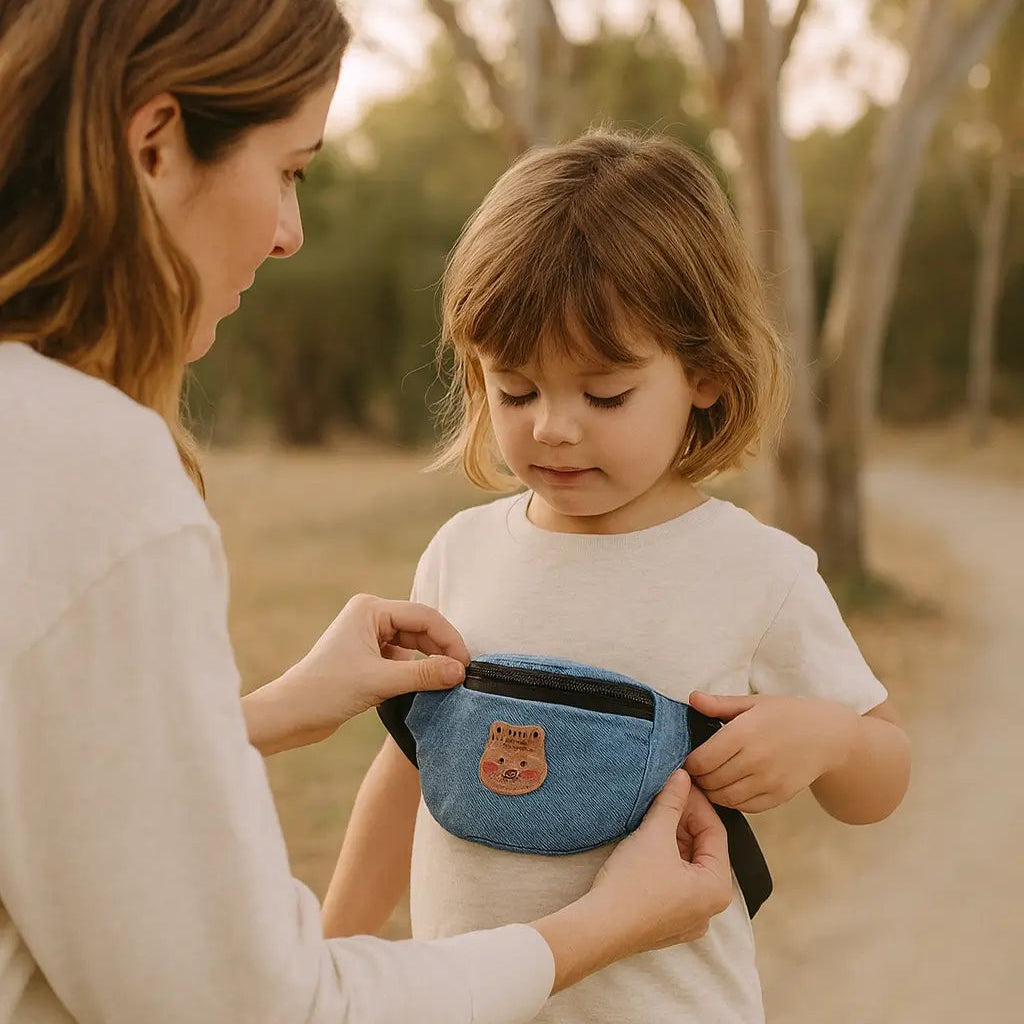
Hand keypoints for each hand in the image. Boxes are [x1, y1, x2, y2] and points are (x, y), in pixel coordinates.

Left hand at [244, 595, 468, 754]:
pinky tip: (425, 687)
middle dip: (441, 650)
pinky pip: (403, 659)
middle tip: (461, 676)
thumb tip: (460, 671)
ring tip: (446, 683)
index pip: (424, 616)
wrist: (289, 715)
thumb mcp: (380, 681)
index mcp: (370, 609)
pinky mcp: (368, 658)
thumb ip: (423, 674)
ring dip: (430, 662)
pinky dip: (416, 671)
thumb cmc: (326, 691)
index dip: (449, 639)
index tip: (466, 664)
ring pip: (414, 644)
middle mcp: (370, 617)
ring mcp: (368, 637)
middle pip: (421, 628)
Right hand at [531, 771, 732, 991]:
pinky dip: (665, 861)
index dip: (696, 802)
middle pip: (702, 850)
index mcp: (717, 887)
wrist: (599, 928)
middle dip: (683, 821)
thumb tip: (682, 775)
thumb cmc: (632, 884)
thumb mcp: (654, 834)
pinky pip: (675, 884)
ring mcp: (689, 919)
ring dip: (673, 839)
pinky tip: (646, 845)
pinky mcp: (667, 924)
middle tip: (664, 796)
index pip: (715, 832)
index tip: (679, 782)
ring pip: (687, 867)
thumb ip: (671, 801)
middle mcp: (710, 908)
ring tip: (653, 817)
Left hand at [684, 691, 857, 812]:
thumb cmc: (787, 715)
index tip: (689, 759)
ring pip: (725, 798)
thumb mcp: (753, 703)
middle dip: (699, 778)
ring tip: (710, 780)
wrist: (828, 736)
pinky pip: (745, 807)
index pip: (702, 760)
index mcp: (744, 733)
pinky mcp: (779, 796)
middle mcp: (756, 760)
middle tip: (696, 772)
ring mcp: (769, 781)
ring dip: (712, 792)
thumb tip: (692, 698)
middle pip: (711, 781)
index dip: (689, 763)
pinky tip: (731, 788)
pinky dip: (732, 801)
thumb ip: (720, 704)